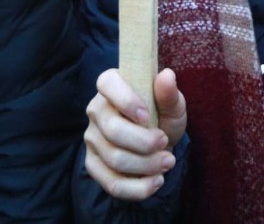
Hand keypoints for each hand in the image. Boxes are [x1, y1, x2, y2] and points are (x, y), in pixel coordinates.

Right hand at [82, 68, 188, 200]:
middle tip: (165, 143)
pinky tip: (156, 181)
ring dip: (147, 166)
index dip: (126, 100)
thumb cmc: (162, 116)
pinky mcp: (93, 165)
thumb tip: (167, 76)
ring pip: (114, 159)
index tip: (146, 115)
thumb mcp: (172, 105)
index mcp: (111, 84)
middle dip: (145, 143)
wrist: (158, 143)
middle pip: (113, 130)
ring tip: (167, 162)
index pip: (107, 84)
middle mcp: (96, 109)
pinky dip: (138, 188)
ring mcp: (91, 138)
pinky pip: (112, 184)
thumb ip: (169, 94)